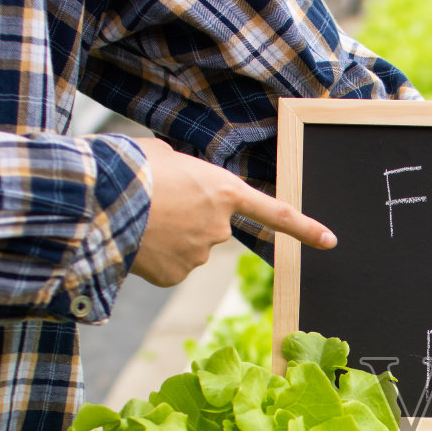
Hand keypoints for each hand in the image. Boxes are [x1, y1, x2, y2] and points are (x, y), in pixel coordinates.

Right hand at [129, 138, 336, 286]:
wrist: (101, 199)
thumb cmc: (130, 168)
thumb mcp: (163, 154)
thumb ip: (183, 171)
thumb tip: (177, 185)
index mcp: (224, 190)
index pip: (275, 213)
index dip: (304, 228)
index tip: (330, 241)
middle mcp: (220, 226)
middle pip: (211, 227)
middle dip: (186, 218)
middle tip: (153, 203)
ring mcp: (200, 254)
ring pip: (187, 247)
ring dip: (166, 237)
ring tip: (138, 218)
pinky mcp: (176, 275)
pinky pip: (168, 266)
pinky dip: (152, 257)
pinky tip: (136, 241)